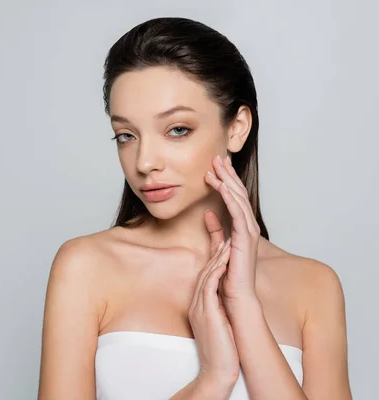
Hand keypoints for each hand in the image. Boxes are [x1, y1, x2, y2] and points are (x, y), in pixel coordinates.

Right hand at [188, 238, 239, 386]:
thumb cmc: (222, 350)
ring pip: (206, 274)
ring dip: (217, 256)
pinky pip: (209, 286)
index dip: (214, 256)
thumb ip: (218, 308)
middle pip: (204, 270)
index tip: (223, 241)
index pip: (206, 275)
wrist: (217, 371)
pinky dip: (216, 270)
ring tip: (227, 240)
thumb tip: (224, 298)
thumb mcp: (218, 323)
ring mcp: (200, 307)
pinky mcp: (206, 312)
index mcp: (200, 304)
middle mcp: (197, 302)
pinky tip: (224, 259)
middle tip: (223, 232)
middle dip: (214, 250)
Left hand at [204, 154, 259, 304]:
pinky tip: (221, 186)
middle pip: (238, 195)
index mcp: (242, 228)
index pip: (234, 199)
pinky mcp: (245, 240)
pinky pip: (238, 214)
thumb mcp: (218, 248)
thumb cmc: (228, 277)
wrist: (236, 298)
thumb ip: (215, 231)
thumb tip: (208, 214)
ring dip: (228, 181)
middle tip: (218, 157)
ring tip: (217, 166)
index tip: (217, 166)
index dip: (227, 181)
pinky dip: (230, 199)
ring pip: (239, 200)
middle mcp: (248, 227)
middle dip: (228, 175)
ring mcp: (249, 233)